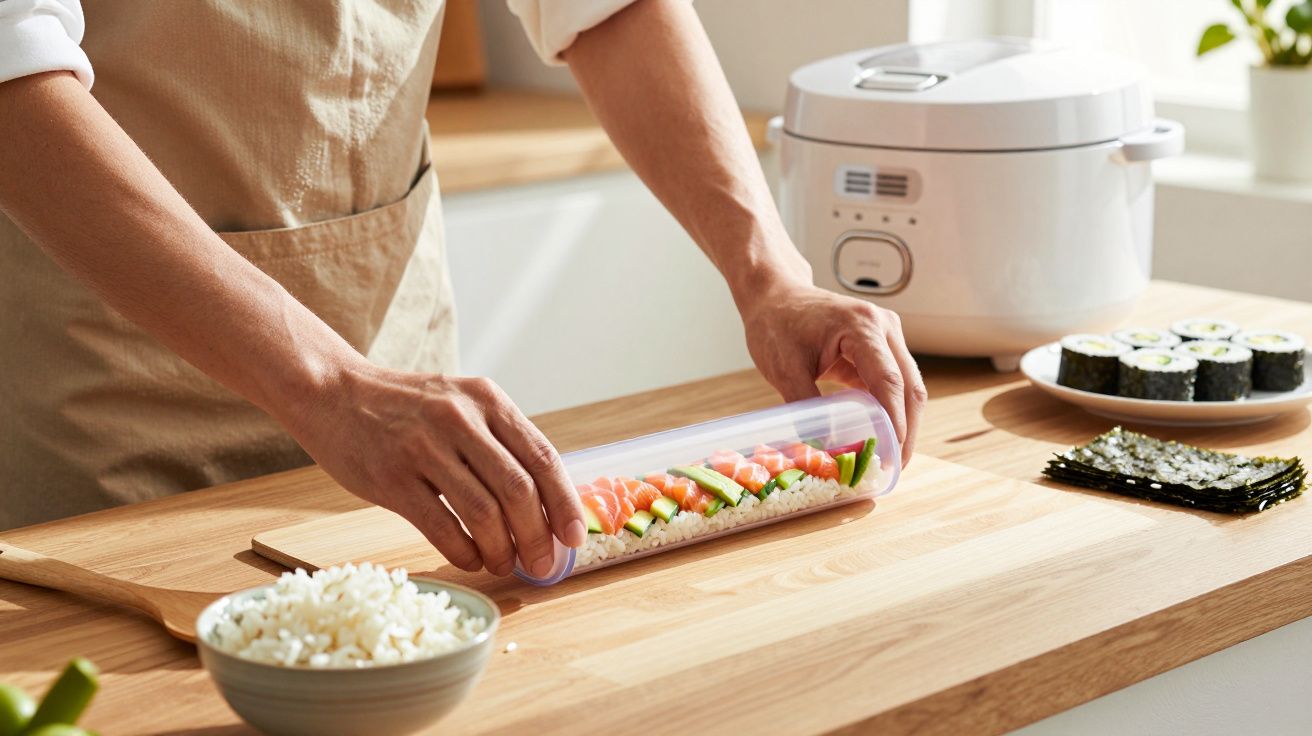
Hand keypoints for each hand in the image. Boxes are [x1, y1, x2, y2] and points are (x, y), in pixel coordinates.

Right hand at [282, 362, 586, 576]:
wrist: (333, 392)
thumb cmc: (405, 408)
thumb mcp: (461, 403)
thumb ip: (499, 441)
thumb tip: (545, 504)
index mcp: (487, 399)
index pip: (542, 457)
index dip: (565, 503)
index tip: (574, 537)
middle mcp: (460, 419)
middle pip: (518, 490)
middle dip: (538, 536)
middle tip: (541, 563)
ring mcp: (423, 448)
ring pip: (484, 513)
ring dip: (502, 549)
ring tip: (503, 563)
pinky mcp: (391, 478)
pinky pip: (442, 527)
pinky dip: (465, 552)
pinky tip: (471, 559)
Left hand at [738, 279, 926, 465]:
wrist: (775, 295)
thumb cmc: (776, 323)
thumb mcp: (784, 368)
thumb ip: (805, 406)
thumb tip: (823, 448)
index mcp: (861, 326)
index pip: (888, 380)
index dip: (895, 421)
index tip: (893, 453)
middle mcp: (883, 326)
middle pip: (909, 385)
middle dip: (907, 428)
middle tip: (895, 465)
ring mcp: (886, 334)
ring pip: (907, 385)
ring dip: (902, 420)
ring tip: (890, 456)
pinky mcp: (880, 346)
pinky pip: (892, 381)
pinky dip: (889, 408)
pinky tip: (880, 434)